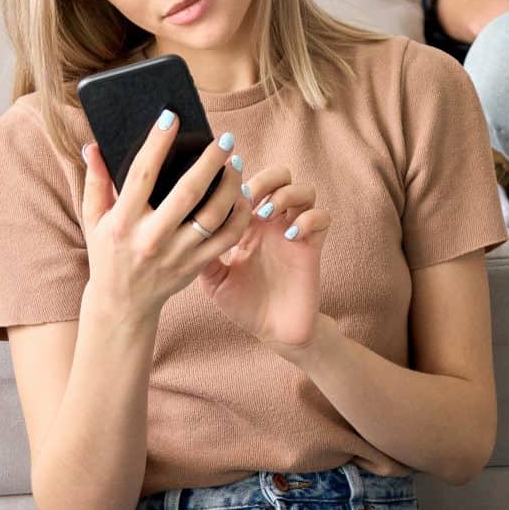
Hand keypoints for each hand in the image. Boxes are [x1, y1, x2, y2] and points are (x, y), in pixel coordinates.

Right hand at [78, 114, 249, 324]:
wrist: (122, 304)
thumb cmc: (107, 253)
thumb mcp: (94, 219)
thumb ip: (95, 182)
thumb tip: (93, 145)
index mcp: (123, 223)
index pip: (141, 176)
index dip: (156, 144)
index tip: (170, 117)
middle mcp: (151, 238)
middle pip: (188, 193)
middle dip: (209, 162)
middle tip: (224, 139)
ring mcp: (177, 255)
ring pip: (214, 216)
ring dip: (231, 185)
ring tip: (236, 162)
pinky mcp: (196, 266)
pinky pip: (227, 238)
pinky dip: (240, 215)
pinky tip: (243, 195)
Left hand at [198, 164, 328, 350]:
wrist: (274, 332)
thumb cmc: (244, 305)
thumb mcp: (214, 281)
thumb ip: (204, 254)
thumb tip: (185, 230)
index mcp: (248, 226)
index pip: (249, 185)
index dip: (239, 182)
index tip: (225, 196)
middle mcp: (273, 224)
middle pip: (281, 177)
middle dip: (267, 179)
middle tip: (251, 198)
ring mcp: (296, 233)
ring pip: (305, 191)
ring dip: (287, 195)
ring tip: (268, 214)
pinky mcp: (313, 247)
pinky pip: (322, 217)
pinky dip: (309, 219)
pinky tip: (290, 235)